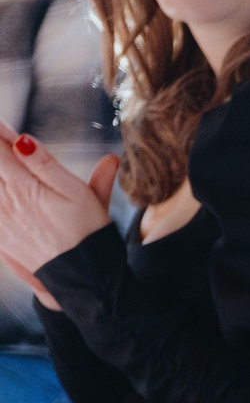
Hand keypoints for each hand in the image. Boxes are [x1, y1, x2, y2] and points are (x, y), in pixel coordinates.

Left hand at [0, 133, 112, 288]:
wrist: (83, 276)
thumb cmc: (88, 232)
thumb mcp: (79, 194)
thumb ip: (47, 165)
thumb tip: (22, 140)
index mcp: (25, 186)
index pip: (0, 149)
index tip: (1, 126)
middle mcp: (4, 201)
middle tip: (3, 143)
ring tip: (4, 164)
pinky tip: (3, 191)